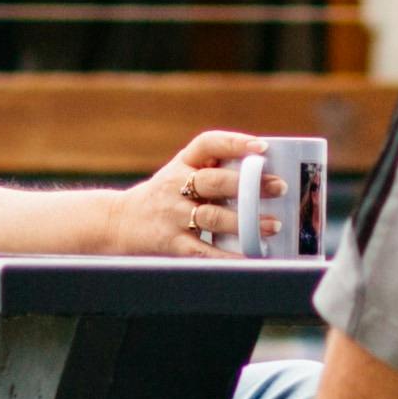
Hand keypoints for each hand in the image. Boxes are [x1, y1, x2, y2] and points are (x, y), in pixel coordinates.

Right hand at [115, 128, 277, 255]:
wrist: (118, 222)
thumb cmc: (163, 197)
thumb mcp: (180, 174)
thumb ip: (213, 172)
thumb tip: (264, 179)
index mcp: (182, 162)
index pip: (207, 143)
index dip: (234, 142)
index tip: (261, 147)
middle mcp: (174, 185)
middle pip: (213, 181)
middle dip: (249, 184)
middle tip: (279, 187)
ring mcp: (172, 215)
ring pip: (211, 216)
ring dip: (245, 221)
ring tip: (272, 225)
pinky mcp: (171, 242)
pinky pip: (203, 250)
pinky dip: (228, 255)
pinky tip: (249, 256)